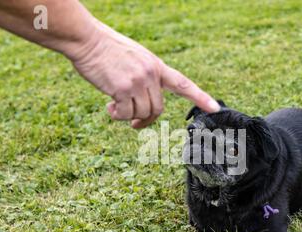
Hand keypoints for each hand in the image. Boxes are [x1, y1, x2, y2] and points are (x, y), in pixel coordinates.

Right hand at [69, 21, 219, 127]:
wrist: (86, 39)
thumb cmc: (106, 49)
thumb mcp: (134, 58)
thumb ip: (144, 76)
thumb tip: (143, 101)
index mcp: (156, 66)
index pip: (183, 84)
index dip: (200, 97)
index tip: (214, 109)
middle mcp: (151, 74)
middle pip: (157, 109)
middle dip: (145, 119)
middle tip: (134, 123)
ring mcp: (138, 81)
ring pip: (141, 113)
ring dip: (128, 116)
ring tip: (114, 106)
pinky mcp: (122, 89)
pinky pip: (125, 114)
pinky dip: (117, 116)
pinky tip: (108, 107)